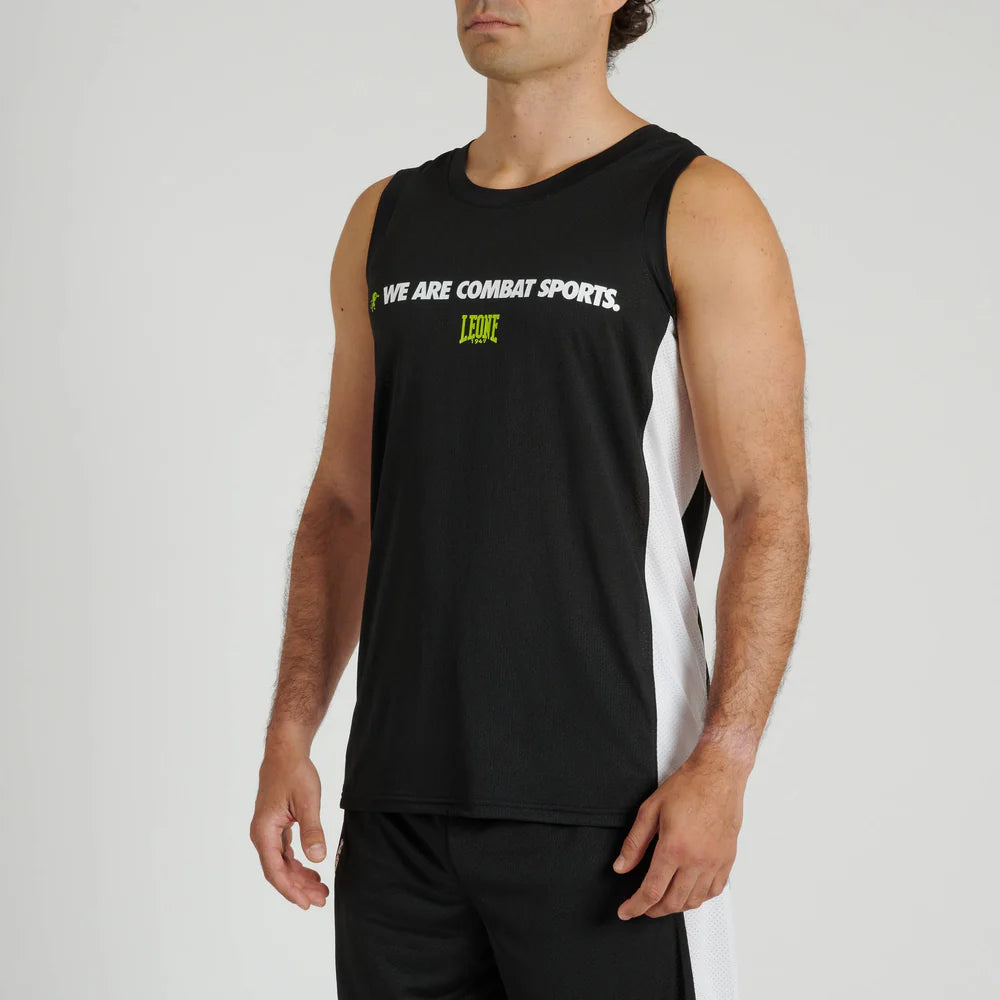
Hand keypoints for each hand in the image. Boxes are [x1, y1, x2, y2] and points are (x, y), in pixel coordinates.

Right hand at [249, 745, 330, 909]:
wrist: (285, 752)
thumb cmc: (294, 773)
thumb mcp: (307, 802)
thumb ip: (312, 831)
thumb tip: (317, 859)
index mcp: (264, 831)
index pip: (275, 870)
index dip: (290, 890)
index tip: (306, 904)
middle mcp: (262, 834)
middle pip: (278, 871)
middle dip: (299, 887)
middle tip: (321, 899)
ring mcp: (268, 831)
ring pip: (282, 863)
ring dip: (299, 877)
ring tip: (320, 888)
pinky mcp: (275, 826)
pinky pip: (285, 852)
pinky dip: (298, 863)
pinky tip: (311, 870)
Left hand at [613, 739, 749, 918]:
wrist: (718, 776)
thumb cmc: (687, 787)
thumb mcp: (650, 810)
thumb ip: (634, 843)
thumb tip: (621, 867)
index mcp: (674, 848)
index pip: (651, 890)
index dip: (636, 906)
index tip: (626, 912)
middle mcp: (697, 860)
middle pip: (672, 902)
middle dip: (653, 910)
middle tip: (641, 906)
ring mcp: (715, 863)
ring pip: (693, 901)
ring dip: (675, 906)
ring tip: (662, 899)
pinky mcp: (727, 860)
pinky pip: (713, 891)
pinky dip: (698, 898)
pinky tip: (688, 891)